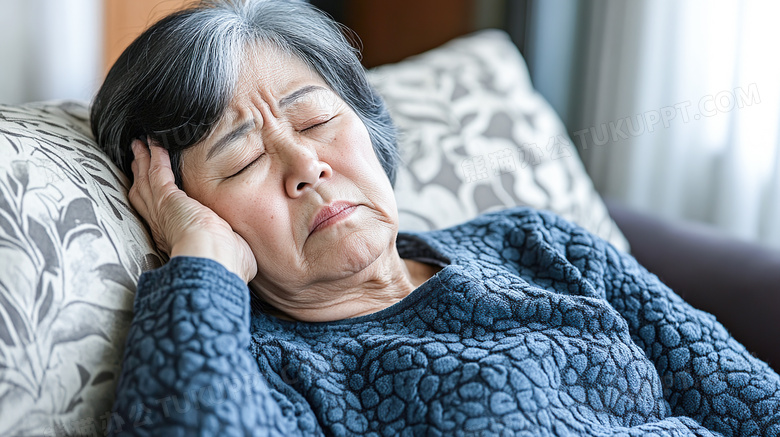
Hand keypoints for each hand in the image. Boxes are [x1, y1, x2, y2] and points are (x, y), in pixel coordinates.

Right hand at [128, 139, 256, 282]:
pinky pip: (158, 174)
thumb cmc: (225, 265)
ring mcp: (163, 212)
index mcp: (176, 241)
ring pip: (147, 182)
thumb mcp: (230, 255)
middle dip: (140, 176)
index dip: (155, 202)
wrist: (213, 261)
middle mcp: (163, 227)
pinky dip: (156, 158)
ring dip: (143, 161)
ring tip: (140, 146)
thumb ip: (233, 250)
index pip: (160, 217)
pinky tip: (155, 145)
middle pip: (144, 196)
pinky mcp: (169, 200)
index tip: (156, 192)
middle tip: (137, 158)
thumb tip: (242, 255)